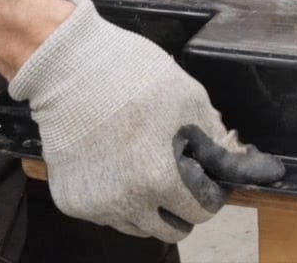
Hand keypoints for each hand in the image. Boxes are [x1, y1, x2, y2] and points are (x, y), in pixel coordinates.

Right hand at [9, 0, 284, 241]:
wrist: (67, 67)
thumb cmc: (130, 75)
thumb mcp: (189, 98)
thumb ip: (214, 138)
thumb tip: (230, 161)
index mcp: (160, 178)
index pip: (201, 212)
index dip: (210, 194)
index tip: (206, 179)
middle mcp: (126, 202)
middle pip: (169, 229)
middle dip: (181, 206)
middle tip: (179, 176)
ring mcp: (95, 205)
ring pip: (136, 225)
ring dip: (148, 206)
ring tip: (144, 167)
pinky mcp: (70, 201)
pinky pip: (105, 214)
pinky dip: (116, 198)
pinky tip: (116, 164)